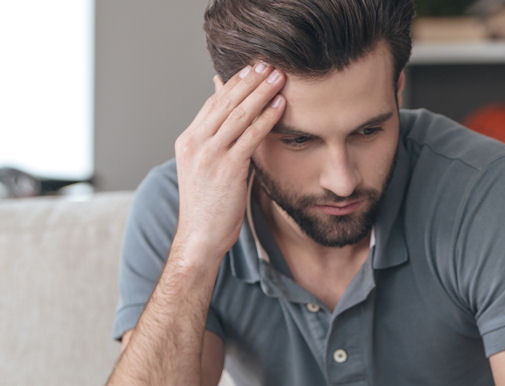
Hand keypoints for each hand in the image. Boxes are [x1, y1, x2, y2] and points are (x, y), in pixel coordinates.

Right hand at [172, 63, 285, 260]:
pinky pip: (250, 136)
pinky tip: (280, 106)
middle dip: (249, 81)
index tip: (252, 68)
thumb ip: (219, 143)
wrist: (199, 237)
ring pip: (238, 114)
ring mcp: (209, 154)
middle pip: (225, 102)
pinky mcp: (227, 168)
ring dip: (261, 93)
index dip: (234, 84)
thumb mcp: (208, 168)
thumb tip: (235, 124)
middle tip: (269, 64)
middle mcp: (195, 143)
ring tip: (279, 77)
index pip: (213, 103)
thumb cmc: (209, 206)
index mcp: (188, 140)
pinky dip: (267, 118)